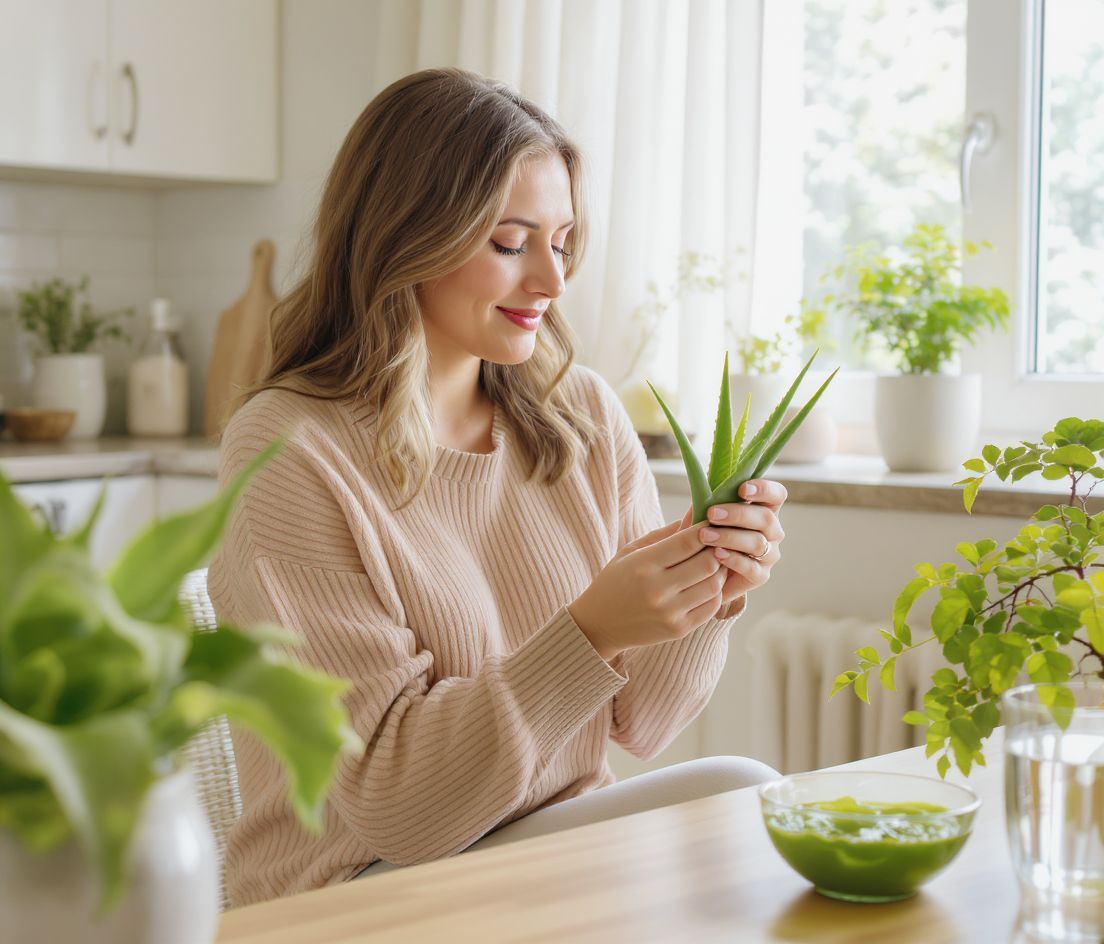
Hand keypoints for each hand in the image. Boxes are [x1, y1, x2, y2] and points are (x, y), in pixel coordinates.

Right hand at [568, 519, 726, 661]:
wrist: (600, 624)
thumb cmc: (616, 581)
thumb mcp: (632, 551)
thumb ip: (666, 534)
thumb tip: (696, 512)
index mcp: (643, 565)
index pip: (687, 542)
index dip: (705, 529)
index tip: (710, 523)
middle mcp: (657, 590)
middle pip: (707, 563)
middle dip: (716, 549)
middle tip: (717, 543)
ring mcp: (670, 613)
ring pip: (714, 585)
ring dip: (720, 571)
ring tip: (714, 563)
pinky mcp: (679, 630)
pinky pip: (711, 607)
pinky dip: (715, 592)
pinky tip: (707, 584)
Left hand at [682, 478, 786, 606]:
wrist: (704, 573)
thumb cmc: (708, 535)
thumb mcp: (707, 516)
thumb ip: (710, 501)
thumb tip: (703, 487)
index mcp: (764, 509)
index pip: (776, 495)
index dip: (764, 489)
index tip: (742, 489)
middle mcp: (772, 531)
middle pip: (766, 518)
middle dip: (738, 514)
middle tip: (712, 513)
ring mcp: (769, 554)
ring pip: (758, 542)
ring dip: (730, 537)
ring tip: (705, 535)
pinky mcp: (760, 575)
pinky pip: (751, 567)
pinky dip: (733, 559)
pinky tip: (717, 554)